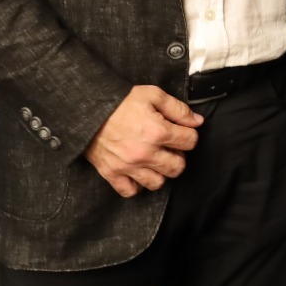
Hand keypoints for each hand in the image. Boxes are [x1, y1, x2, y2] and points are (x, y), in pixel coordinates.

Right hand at [83, 85, 203, 196]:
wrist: (88, 109)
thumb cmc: (121, 101)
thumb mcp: (153, 95)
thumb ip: (178, 109)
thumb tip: (197, 121)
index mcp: (158, 132)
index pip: (190, 142)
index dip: (189, 135)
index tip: (182, 131)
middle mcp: (145, 153)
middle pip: (177, 167)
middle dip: (178, 156)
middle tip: (170, 147)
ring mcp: (128, 166)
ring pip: (157, 183)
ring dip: (160, 173)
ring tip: (155, 160)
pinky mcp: (112, 173)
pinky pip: (130, 191)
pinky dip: (136, 185)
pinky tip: (138, 172)